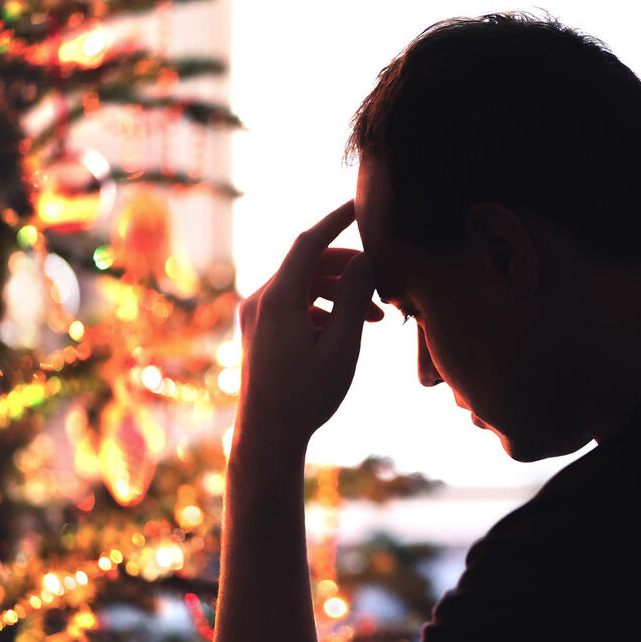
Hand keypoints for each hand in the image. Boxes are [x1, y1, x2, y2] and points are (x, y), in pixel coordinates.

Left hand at [236, 200, 382, 446]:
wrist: (268, 437)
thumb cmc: (306, 397)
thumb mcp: (342, 348)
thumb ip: (355, 300)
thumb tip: (365, 260)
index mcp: (279, 299)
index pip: (310, 242)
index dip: (338, 219)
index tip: (362, 204)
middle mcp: (261, 300)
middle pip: (308, 264)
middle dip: (349, 268)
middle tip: (384, 281)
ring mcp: (256, 315)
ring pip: (303, 286)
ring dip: (340, 293)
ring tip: (378, 317)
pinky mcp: (258, 331)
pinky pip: (293, 305)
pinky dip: (322, 309)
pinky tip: (348, 330)